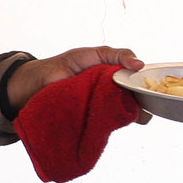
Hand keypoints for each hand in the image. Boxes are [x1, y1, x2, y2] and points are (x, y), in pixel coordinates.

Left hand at [7, 46, 142, 111]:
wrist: (36, 82)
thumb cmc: (65, 65)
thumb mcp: (92, 54)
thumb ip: (115, 55)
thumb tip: (139, 64)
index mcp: (115, 80)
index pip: (139, 88)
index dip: (147, 91)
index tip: (147, 91)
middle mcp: (110, 98)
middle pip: (134, 107)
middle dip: (140, 108)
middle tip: (138, 106)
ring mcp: (99, 111)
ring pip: (121, 118)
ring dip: (125, 115)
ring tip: (122, 111)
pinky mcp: (88, 123)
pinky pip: (102, 127)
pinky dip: (106, 124)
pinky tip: (108, 120)